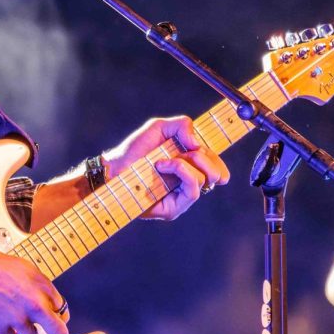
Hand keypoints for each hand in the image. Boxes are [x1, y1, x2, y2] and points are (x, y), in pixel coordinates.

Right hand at [0, 237, 69, 333]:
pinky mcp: (0, 327)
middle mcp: (33, 302)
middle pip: (58, 331)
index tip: (56, 321)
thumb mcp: (20, 268)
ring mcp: (17, 317)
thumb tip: (41, 300)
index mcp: (40, 284)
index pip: (60, 307)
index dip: (58, 316)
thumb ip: (34, 286)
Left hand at [111, 116, 229, 220]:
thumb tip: (198, 145)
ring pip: (206, 179)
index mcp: (190, 165)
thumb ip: (182, 125)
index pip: (216, 165)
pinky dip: (181, 172)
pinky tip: (163, 166)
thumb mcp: (159, 127)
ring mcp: (182, 197)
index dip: (217, 158)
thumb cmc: (135, 149)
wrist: (114, 166)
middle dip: (207, 158)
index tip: (208, 148)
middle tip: (188, 151)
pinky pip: (193, 191)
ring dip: (187, 163)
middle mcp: (189, 182)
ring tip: (163, 160)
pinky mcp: (174, 209)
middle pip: (219, 174)